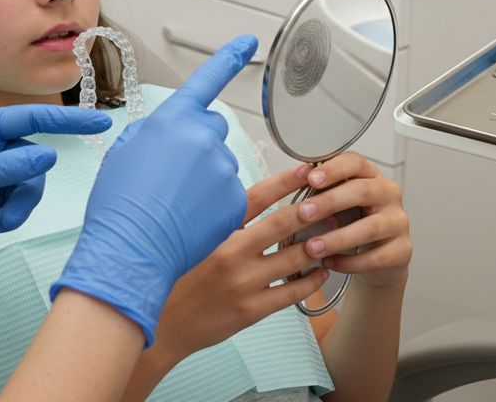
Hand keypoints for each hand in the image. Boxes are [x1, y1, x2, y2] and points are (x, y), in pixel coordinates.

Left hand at [0, 105, 111, 298]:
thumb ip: (7, 167)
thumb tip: (50, 153)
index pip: (30, 119)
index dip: (66, 119)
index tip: (100, 120)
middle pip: (33, 157)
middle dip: (27, 187)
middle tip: (9, 212)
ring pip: (28, 181)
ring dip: (19, 205)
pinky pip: (17, 199)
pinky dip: (11, 214)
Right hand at [51, 35, 259, 346]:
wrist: (130, 249)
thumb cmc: (118, 203)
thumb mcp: (124, 153)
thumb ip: (155, 133)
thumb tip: (171, 132)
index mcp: (173, 120)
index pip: (207, 80)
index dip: (229, 58)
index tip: (249, 42)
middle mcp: (204, 137)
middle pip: (211, 129)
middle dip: (197, 144)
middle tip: (171, 176)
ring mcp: (223, 168)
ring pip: (220, 164)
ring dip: (204, 178)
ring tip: (174, 204)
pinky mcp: (236, 198)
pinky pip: (229, 193)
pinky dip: (213, 204)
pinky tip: (190, 219)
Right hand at [154, 164, 328, 359]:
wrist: (162, 325)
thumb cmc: (178, 279)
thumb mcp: (193, 241)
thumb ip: (221, 222)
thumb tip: (251, 199)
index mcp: (216, 231)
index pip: (257, 197)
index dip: (286, 181)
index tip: (308, 170)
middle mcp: (230, 253)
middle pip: (283, 223)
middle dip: (313, 209)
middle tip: (332, 201)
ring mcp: (243, 283)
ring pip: (294, 257)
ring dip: (318, 245)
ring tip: (334, 235)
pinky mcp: (251, 309)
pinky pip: (292, 292)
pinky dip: (312, 279)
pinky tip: (321, 271)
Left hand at [296, 152, 411, 287]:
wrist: (377, 258)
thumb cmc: (351, 223)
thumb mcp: (336, 204)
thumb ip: (320, 193)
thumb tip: (289, 185)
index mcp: (370, 176)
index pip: (355, 163)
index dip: (333, 169)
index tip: (310, 178)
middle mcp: (388, 194)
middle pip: (363, 191)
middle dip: (330, 202)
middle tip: (304, 213)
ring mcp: (398, 222)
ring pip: (371, 227)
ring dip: (337, 238)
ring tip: (312, 247)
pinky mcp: (402, 250)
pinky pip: (376, 257)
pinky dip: (350, 262)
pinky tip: (330, 263)